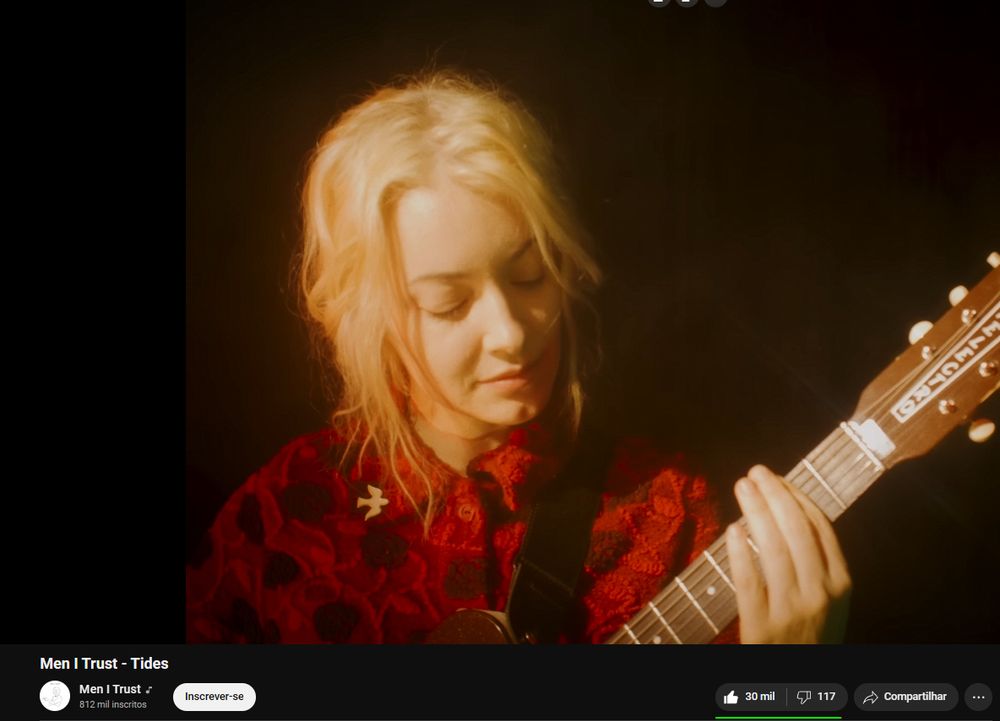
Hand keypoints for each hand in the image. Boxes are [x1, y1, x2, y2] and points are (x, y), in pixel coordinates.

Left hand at [726, 465, 851, 642]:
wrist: (801, 687)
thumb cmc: (812, 635)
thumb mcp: (829, 601)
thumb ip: (817, 563)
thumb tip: (788, 512)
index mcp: (841, 584)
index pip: (820, 528)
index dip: (797, 497)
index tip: (778, 478)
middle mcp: (820, 594)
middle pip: (797, 531)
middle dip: (775, 495)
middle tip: (755, 472)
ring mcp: (792, 611)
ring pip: (772, 549)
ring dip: (755, 511)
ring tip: (742, 487)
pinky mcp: (762, 628)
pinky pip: (750, 582)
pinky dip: (740, 552)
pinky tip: (731, 529)